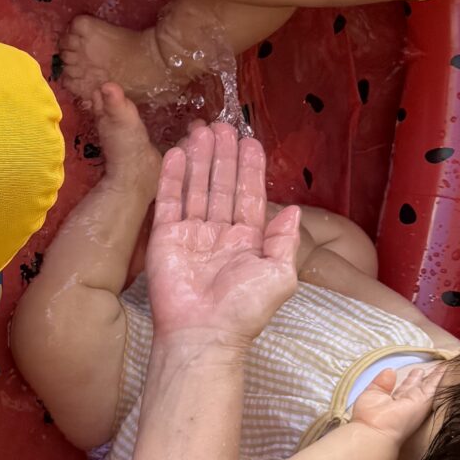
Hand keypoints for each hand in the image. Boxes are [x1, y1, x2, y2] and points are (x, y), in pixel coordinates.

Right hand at [145, 120, 299, 348]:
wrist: (203, 333)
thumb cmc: (244, 310)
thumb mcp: (280, 275)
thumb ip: (285, 241)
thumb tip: (293, 211)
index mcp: (248, 240)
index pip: (249, 195)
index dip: (250, 168)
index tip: (250, 141)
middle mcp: (220, 233)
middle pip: (221, 185)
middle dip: (223, 156)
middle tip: (222, 126)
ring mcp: (191, 234)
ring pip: (197, 188)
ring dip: (200, 159)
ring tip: (201, 130)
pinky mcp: (165, 238)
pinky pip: (169, 201)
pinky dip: (173, 177)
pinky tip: (177, 153)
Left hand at [349, 359, 443, 447]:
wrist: (375, 431)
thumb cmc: (368, 417)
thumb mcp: (372, 394)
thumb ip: (381, 383)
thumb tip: (390, 371)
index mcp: (393, 402)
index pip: (405, 388)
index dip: (412, 379)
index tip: (418, 371)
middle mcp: (407, 402)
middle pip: (419, 387)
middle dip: (426, 377)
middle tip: (436, 367)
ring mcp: (417, 402)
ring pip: (429, 386)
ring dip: (437, 375)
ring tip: (445, 365)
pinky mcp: (424, 401)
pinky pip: (434, 385)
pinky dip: (441, 375)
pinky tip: (447, 367)